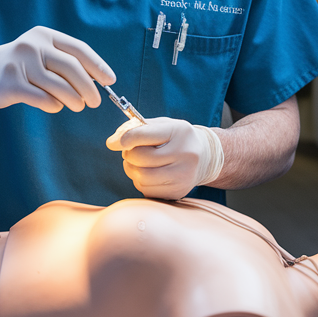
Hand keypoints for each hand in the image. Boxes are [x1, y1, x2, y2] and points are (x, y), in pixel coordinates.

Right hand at [0, 26, 115, 114]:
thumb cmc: (20, 67)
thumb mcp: (40, 54)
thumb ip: (64, 62)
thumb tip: (98, 80)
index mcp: (44, 35)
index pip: (78, 49)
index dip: (97, 65)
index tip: (110, 80)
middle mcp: (32, 45)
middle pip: (71, 68)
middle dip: (89, 88)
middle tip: (96, 101)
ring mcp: (20, 64)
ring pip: (59, 86)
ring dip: (74, 100)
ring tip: (78, 106)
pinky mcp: (11, 83)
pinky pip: (42, 98)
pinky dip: (54, 105)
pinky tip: (55, 106)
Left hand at [106, 117, 223, 199]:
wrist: (205, 157)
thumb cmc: (176, 138)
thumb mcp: (162, 125)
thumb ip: (137, 128)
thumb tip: (112, 142)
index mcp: (179, 131)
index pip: (142, 135)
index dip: (123, 139)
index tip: (114, 142)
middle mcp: (185, 154)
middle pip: (140, 158)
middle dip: (128, 155)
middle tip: (130, 152)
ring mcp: (183, 175)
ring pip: (141, 177)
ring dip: (132, 169)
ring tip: (138, 163)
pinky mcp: (178, 192)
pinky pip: (146, 190)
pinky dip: (140, 182)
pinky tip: (148, 174)